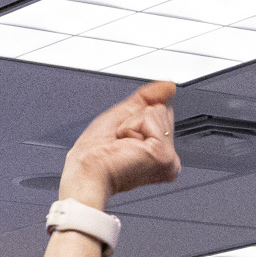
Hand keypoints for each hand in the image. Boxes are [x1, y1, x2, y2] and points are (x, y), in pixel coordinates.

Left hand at [56, 81, 179, 206]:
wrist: (87, 170)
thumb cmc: (95, 156)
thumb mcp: (122, 117)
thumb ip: (146, 98)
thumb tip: (168, 86)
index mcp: (159, 153)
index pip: (160, 113)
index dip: (138, 116)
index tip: (124, 137)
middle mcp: (168, 158)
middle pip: (161, 110)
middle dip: (134, 119)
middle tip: (121, 142)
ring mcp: (168, 158)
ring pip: (156, 112)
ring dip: (131, 124)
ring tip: (123, 145)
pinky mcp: (163, 155)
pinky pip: (149, 117)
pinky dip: (130, 127)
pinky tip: (126, 146)